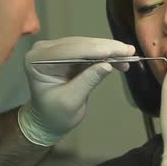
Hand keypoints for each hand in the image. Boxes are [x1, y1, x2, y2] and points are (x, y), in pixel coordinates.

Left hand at [18, 37, 134, 145]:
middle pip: (80, 44)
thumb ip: (87, 81)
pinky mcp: (67, 53)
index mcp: (37, 60)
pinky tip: (120, 60)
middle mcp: (44, 49)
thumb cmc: (55, 115)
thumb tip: (107, 65)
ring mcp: (56, 50)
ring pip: (87, 45)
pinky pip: (89, 50)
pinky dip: (105, 55)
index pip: (70, 50)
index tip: (117, 51)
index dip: (95, 50)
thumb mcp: (71, 101)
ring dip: (108, 50)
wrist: (48, 121)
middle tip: (129, 50)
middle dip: (105, 48)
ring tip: (128, 54)